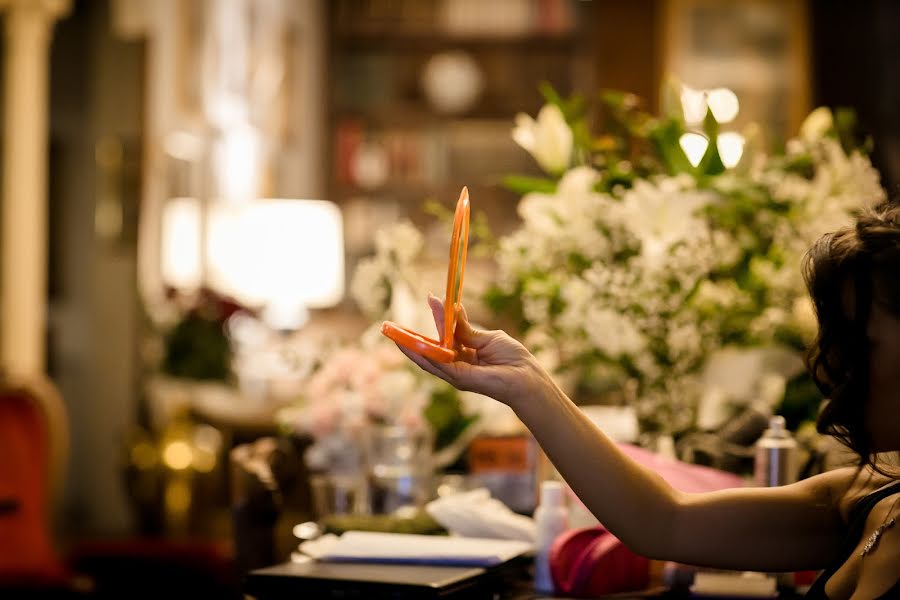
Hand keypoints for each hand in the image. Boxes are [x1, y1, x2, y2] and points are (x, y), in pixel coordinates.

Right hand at [394, 294, 551, 406]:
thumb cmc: (513, 359)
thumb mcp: (487, 338)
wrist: (526, 377)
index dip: (438, 317)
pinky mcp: (458, 379)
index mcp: (465, 354)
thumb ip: (467, 329)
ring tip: (394, 335)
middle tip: (394, 324)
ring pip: (428, 358)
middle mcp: (457, 365)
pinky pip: (437, 364)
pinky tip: (411, 345)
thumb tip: (453, 309)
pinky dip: (423, 355)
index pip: (445, 336)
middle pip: (431, 348)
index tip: (432, 297)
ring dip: (410, 347)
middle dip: (413, 337)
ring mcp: (456, 373)